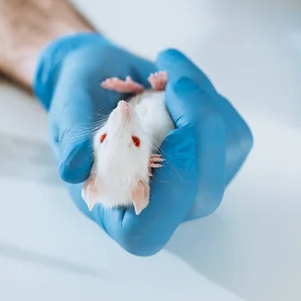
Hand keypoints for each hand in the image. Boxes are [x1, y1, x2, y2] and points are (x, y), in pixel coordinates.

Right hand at [33, 33, 252, 255]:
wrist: (97, 78)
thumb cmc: (78, 98)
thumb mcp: (66, 110)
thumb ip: (70, 139)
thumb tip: (74, 169)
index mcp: (112, 205)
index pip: (144, 234)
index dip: (166, 199)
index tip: (172, 138)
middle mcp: (155, 203)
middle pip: (201, 197)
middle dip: (200, 133)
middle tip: (177, 85)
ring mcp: (190, 183)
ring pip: (225, 158)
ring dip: (202, 103)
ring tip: (165, 67)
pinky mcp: (215, 158)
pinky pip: (233, 134)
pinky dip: (210, 97)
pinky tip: (178, 79)